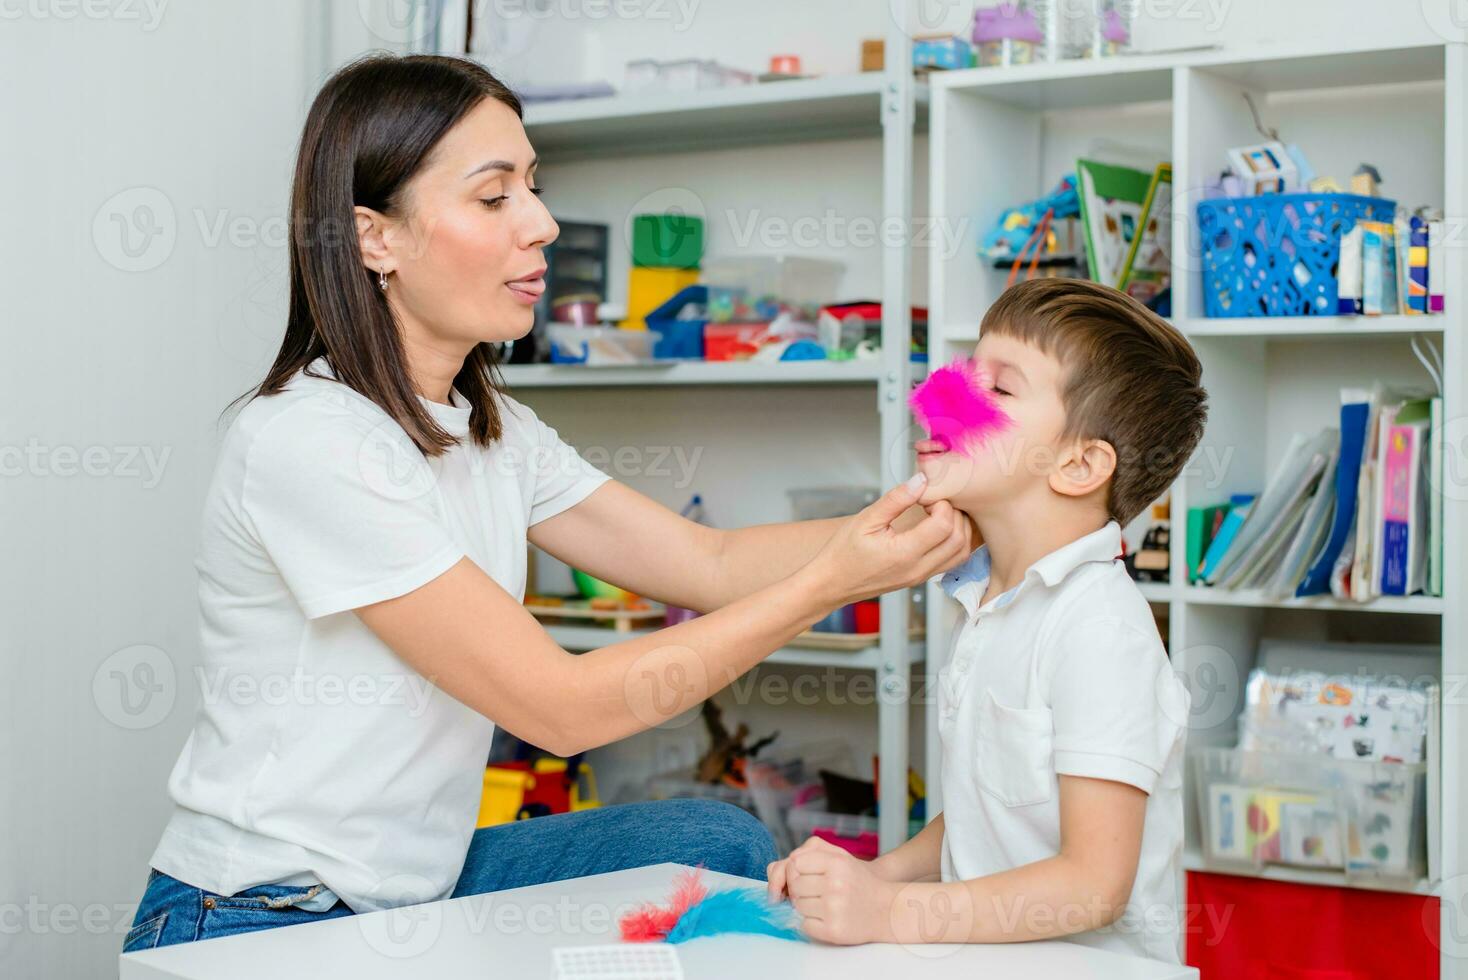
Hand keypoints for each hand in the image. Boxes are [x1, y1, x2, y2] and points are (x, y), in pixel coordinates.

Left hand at [768, 836, 897, 945]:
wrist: (887, 909)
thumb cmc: (859, 882)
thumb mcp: (841, 858)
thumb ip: (811, 853)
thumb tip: (781, 866)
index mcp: (837, 863)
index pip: (795, 863)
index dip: (796, 872)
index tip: (805, 877)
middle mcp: (835, 884)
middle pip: (795, 886)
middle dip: (801, 891)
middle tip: (817, 893)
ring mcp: (834, 908)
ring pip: (798, 907)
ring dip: (805, 908)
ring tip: (824, 905)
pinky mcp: (833, 930)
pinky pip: (804, 925)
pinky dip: (811, 923)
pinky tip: (827, 918)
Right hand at [804, 474, 972, 607]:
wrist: (831, 584)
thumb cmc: (842, 552)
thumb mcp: (866, 519)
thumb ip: (896, 499)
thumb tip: (921, 481)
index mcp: (904, 553)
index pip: (944, 524)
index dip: (942, 504)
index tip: (926, 497)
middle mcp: (917, 568)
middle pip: (959, 539)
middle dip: (955, 514)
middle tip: (934, 503)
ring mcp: (921, 576)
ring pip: (961, 552)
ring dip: (959, 529)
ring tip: (938, 514)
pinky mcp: (920, 578)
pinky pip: (951, 561)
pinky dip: (954, 542)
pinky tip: (937, 529)